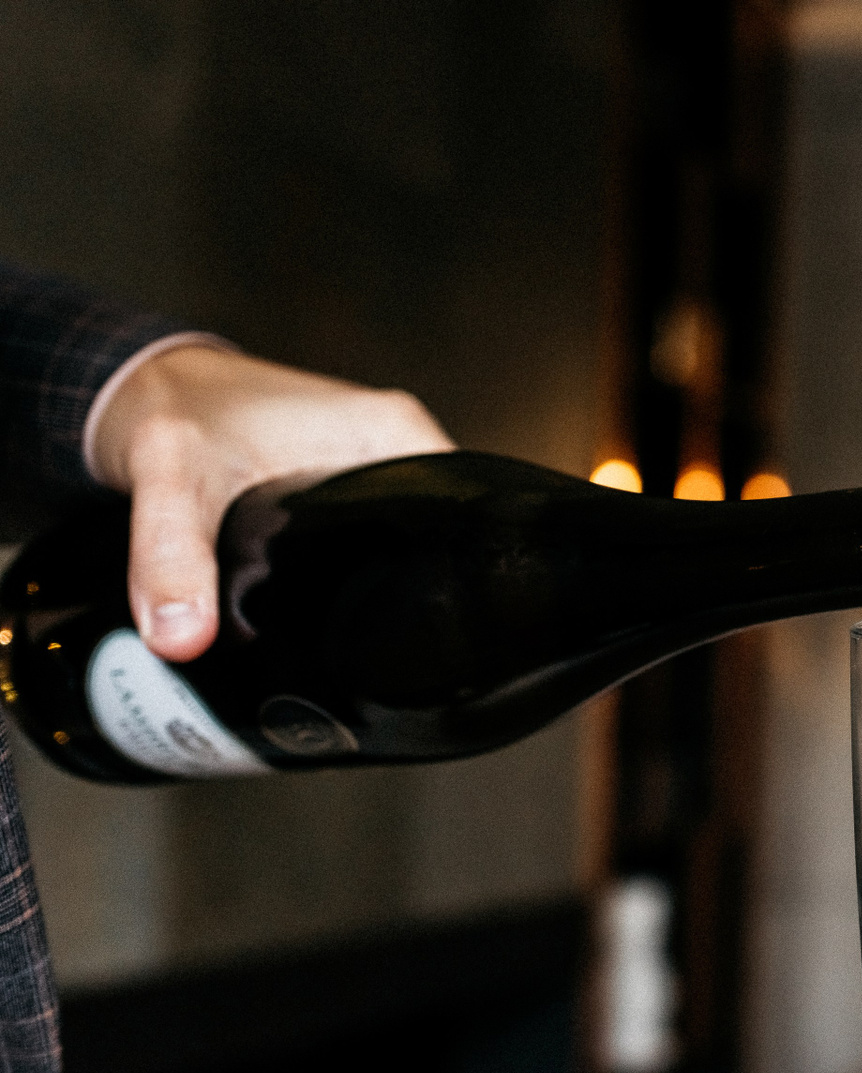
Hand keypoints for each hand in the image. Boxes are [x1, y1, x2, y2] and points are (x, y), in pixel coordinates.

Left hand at [90, 344, 453, 661]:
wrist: (143, 385)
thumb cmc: (174, 409)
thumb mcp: (173, 483)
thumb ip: (173, 559)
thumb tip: (183, 636)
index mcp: (395, 433)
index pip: (459, 515)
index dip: (447, 579)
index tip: (417, 629)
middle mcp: (400, 445)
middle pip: (438, 537)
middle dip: (409, 593)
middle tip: (369, 640)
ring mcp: (379, 465)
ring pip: (409, 542)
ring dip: (384, 584)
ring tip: (356, 629)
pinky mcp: (353, 484)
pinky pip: (379, 535)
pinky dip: (360, 570)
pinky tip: (337, 604)